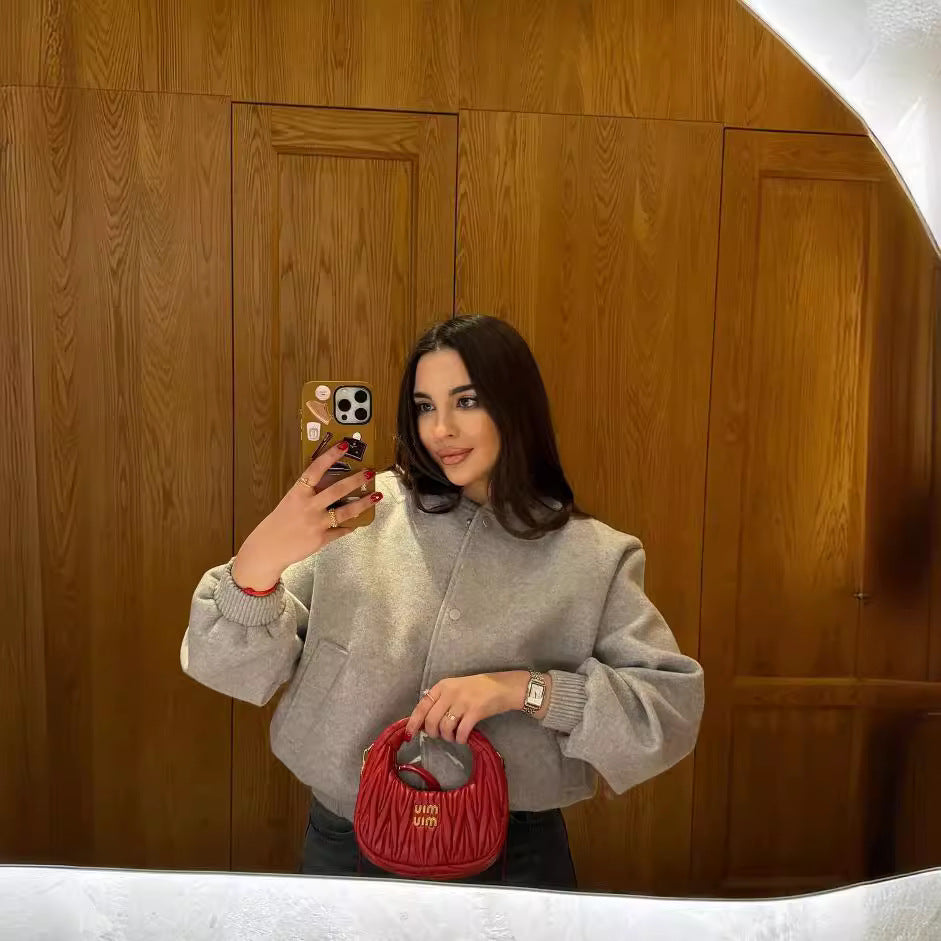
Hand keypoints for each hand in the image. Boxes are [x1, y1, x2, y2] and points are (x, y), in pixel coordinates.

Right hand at [232, 442, 380, 590]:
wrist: (268, 548)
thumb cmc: (278, 522)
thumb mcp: (290, 502)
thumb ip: (308, 494)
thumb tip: (329, 484)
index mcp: (298, 493)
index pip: (316, 469)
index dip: (330, 456)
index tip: (344, 445)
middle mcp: (308, 506)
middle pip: (337, 490)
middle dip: (356, 480)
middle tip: (370, 472)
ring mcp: (316, 523)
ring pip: (345, 511)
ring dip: (363, 503)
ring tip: (377, 496)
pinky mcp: (321, 539)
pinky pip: (340, 531)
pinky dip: (350, 527)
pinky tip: (358, 523)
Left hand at [405, 671, 542, 745]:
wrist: (503, 687)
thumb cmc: (478, 688)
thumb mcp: (456, 688)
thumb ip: (441, 701)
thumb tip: (425, 722)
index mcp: (443, 686)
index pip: (422, 705)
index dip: (413, 722)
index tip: (408, 734)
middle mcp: (450, 692)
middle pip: (431, 720)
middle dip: (433, 733)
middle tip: (440, 736)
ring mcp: (463, 701)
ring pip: (445, 728)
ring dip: (448, 737)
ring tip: (454, 736)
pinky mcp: (475, 711)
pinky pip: (461, 732)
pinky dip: (460, 739)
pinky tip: (463, 738)